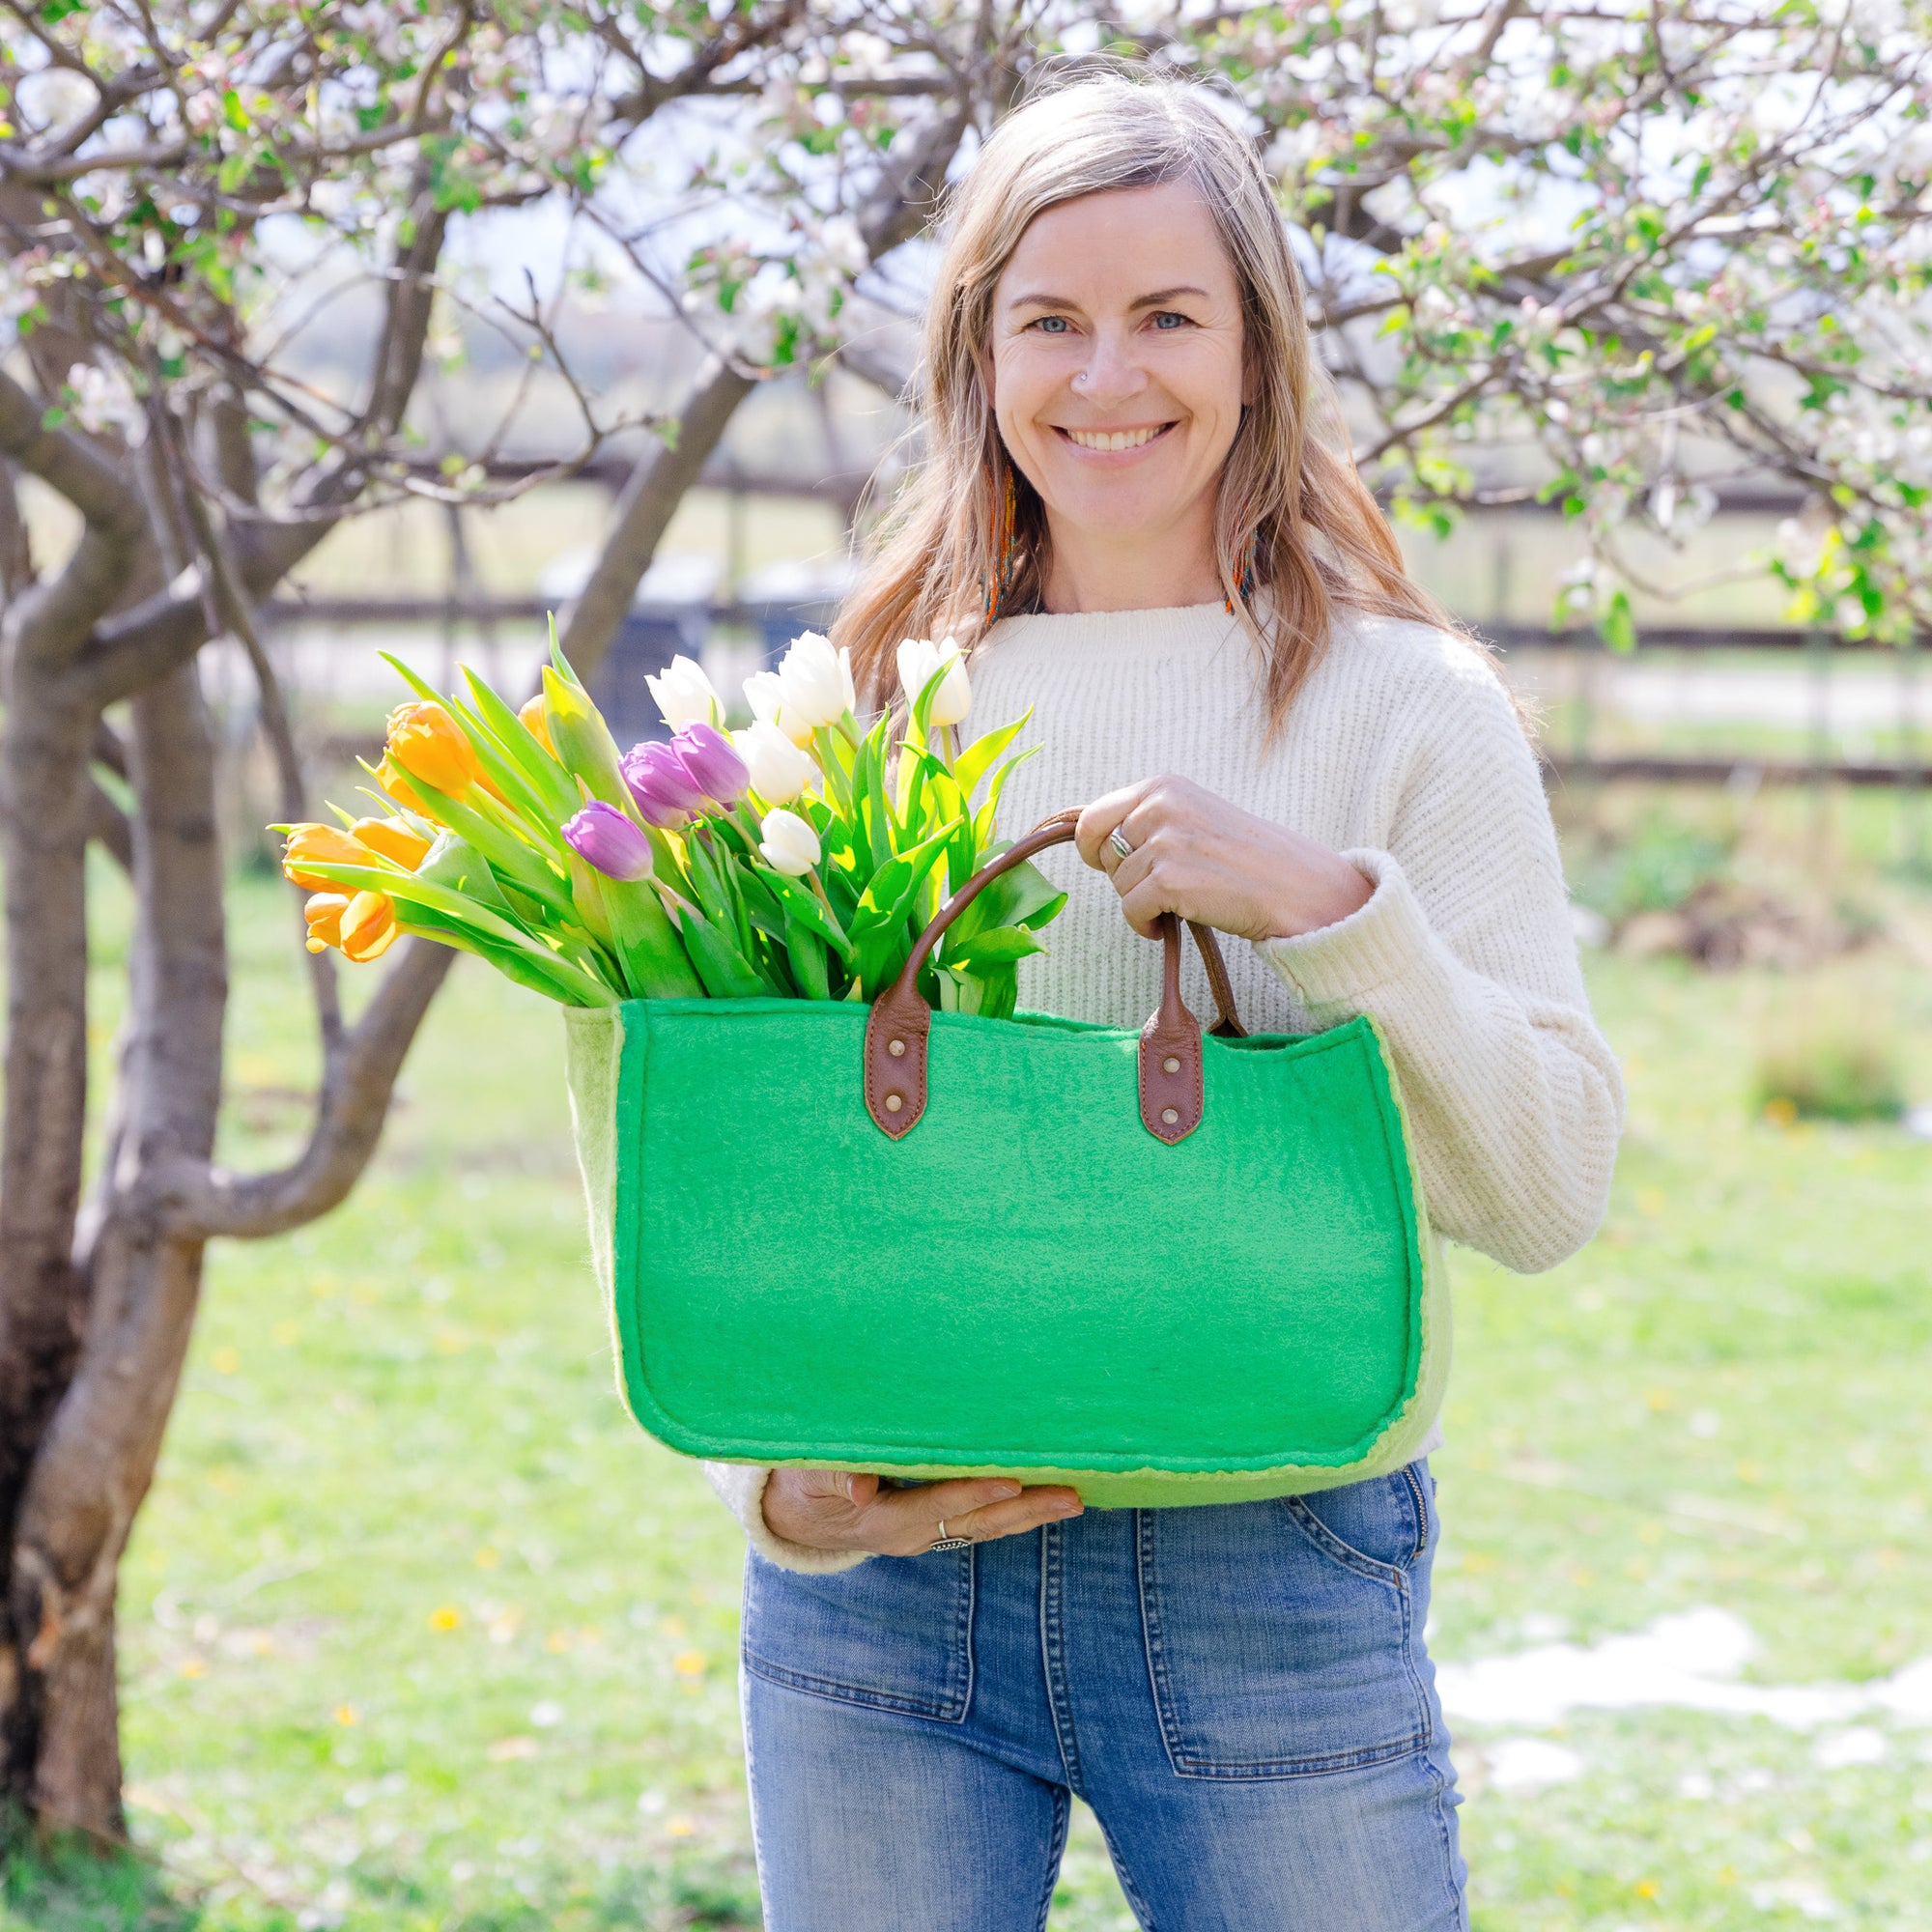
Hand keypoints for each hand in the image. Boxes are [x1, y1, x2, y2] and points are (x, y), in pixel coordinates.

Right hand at [761, 1468, 1082, 1555]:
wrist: (798, 1516)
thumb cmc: (803, 1483)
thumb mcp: (807, 1476)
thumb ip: (833, 1476)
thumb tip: (861, 1486)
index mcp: (885, 1521)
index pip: (939, 1505)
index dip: (974, 1493)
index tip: (1011, 1481)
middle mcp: (914, 1536)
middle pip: (978, 1523)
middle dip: (1025, 1508)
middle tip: (1070, 1495)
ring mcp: (927, 1535)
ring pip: (987, 1527)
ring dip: (1031, 1514)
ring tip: (1074, 1499)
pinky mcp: (935, 1528)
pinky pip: (982, 1524)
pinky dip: (1015, 1513)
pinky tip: (1044, 1500)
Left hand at [1074, 775, 1371, 941]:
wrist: (1296, 888)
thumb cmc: (1244, 860)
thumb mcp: (1193, 818)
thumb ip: (1146, 821)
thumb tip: (1086, 838)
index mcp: (1164, 786)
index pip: (1093, 816)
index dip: (1093, 847)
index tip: (1109, 864)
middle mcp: (1161, 806)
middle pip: (1101, 853)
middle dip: (1121, 875)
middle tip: (1155, 886)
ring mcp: (1165, 842)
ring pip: (1118, 885)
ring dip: (1142, 902)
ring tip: (1182, 901)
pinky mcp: (1170, 880)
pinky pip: (1131, 911)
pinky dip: (1146, 926)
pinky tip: (1172, 923)